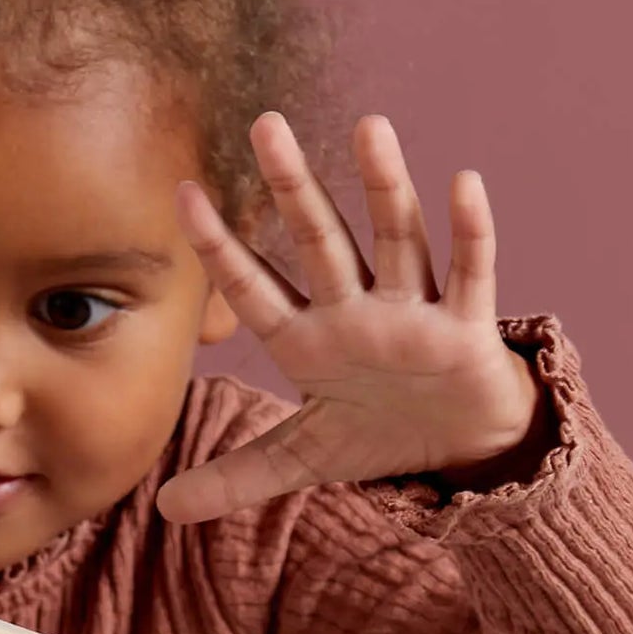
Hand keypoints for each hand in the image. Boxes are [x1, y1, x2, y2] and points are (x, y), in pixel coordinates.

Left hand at [154, 113, 546, 523]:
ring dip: (384, 187)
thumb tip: (162, 508)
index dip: (219, 246)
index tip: (181, 193)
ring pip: (396, 237)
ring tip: (368, 127)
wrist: (459, 444)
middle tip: (264, 125)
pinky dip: (470, 231)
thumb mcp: (300, 461)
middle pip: (318, 239)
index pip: (253, 286)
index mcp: (308, 337)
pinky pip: (470, 272)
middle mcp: (355, 310)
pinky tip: (464, 182)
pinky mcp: (466, 327)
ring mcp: (411, 311)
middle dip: (293, 187)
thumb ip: (233, 478)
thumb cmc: (377, 431)